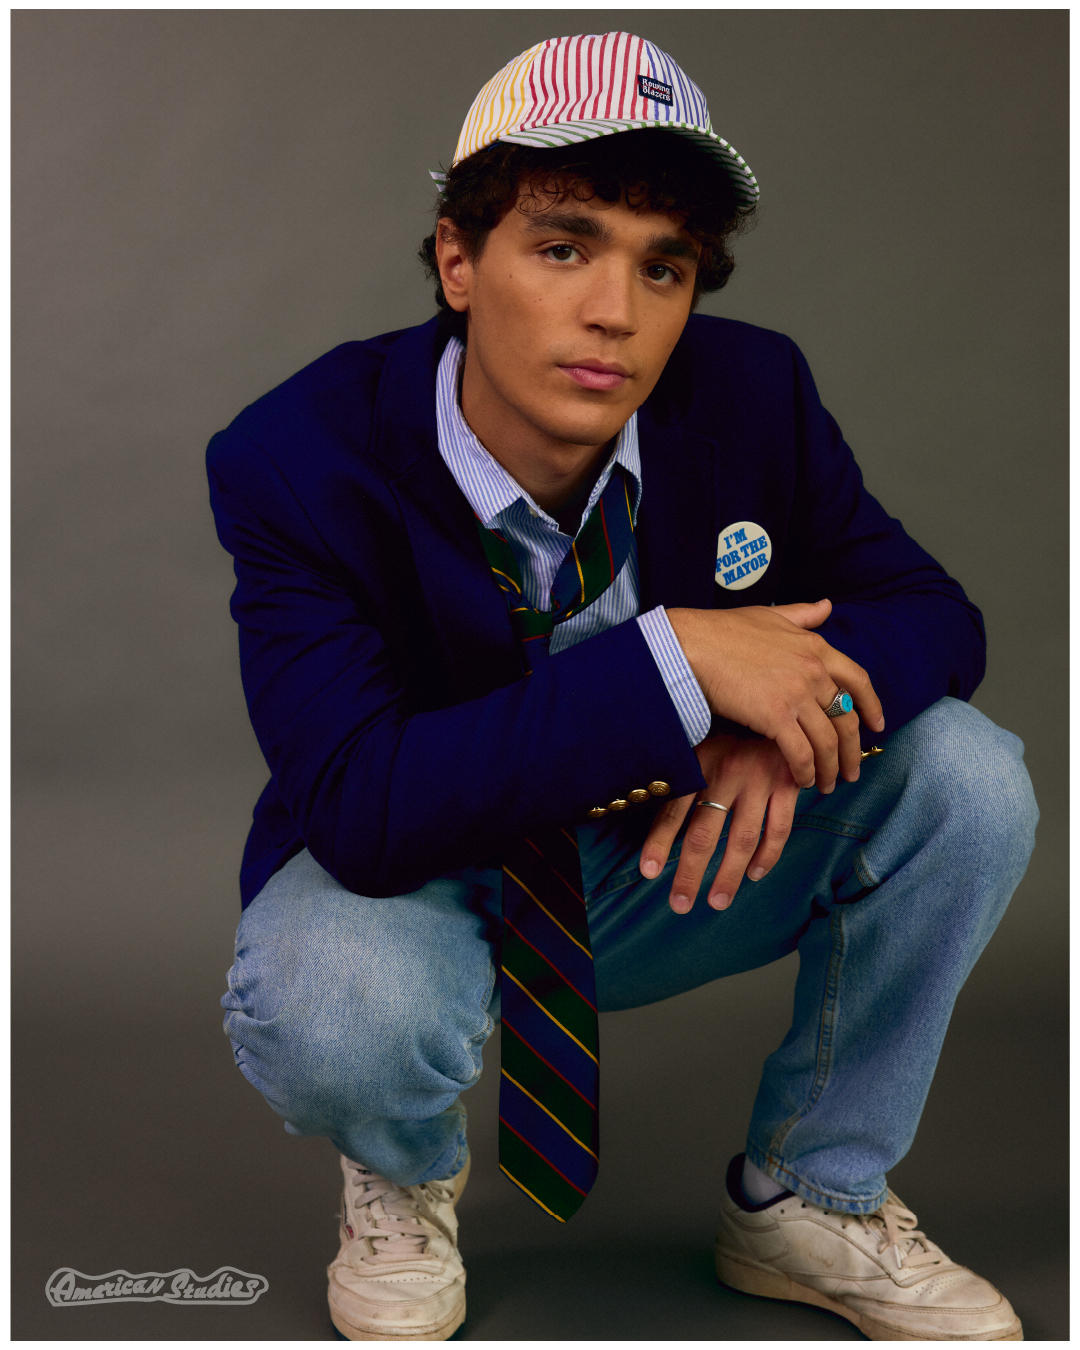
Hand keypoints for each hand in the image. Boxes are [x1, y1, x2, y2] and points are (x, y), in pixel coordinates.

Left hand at [639, 735, 799, 912]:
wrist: (775, 695)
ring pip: (742, 840)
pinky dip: (768, 855)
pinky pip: (779, 828)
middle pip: (704, 834)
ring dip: (729, 875)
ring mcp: (760, 780)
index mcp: (699, 761)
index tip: (647, 873)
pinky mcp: (788, 783)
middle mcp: (727, 773)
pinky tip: (754, 875)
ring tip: (717, 902)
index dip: (659, 844)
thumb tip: (642, 796)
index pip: (673, 811)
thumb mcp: (697, 735)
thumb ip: (678, 768)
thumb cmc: (727, 722)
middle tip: (679, 905)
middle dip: (690, 874)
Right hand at [666, 599, 883, 791]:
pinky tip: (803, 781)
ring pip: (827, 741)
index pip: (858, 680)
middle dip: (852, 751)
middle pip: (846, 718)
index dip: (871, 706)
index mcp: (815, 646)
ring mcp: (796, 694)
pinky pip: (802, 753)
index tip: (877, 725)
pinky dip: (806, 771)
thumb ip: (802, 614)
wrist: (690, 645)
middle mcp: (813, 670)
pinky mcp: (775, 717)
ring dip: (830, 768)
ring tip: (827, 784)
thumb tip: (826, 606)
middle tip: (851, 771)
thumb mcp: (770, 615)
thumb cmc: (721, 630)